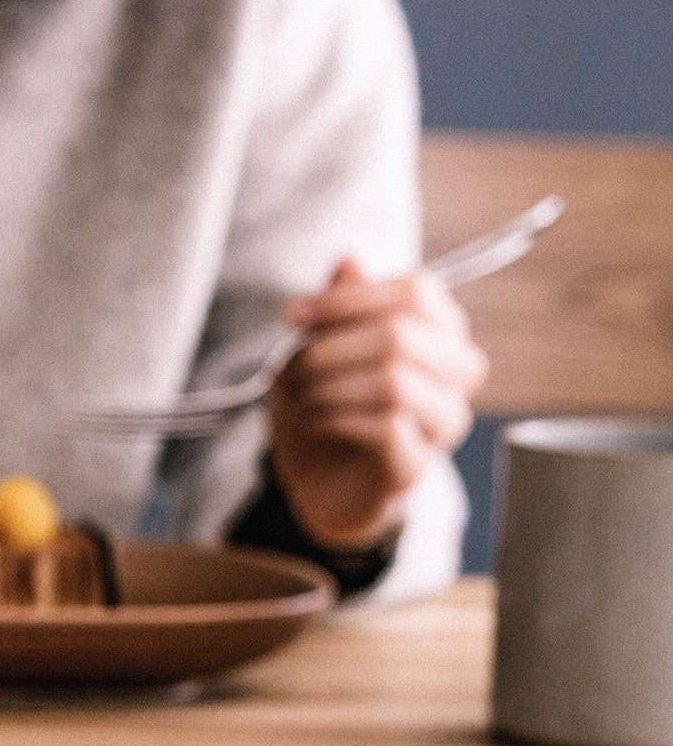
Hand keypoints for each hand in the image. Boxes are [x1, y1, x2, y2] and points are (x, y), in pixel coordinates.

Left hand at [267, 259, 487, 550]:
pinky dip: (334, 419)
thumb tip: (348, 261)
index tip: (293, 315)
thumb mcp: (322, 350)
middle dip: (329, 347)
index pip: (417, 292)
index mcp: (441, 333)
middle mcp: (457, 373)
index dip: (350, 298)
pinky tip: (314, 422)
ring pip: (393, 380)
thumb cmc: (329, 407)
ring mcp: (443, 422)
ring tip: (300, 397)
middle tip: (289, 368)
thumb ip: (341, 307)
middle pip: (402, 334)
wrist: (320, 484)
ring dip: (328, 385)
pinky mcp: (417, 463)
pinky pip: (385, 428)